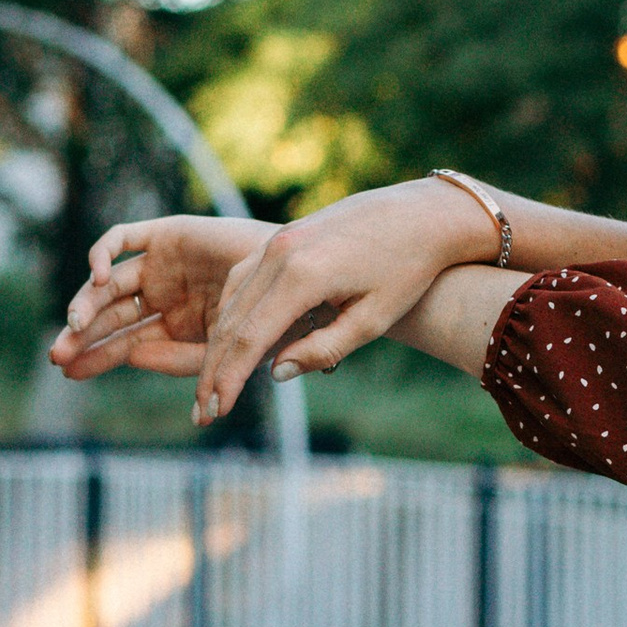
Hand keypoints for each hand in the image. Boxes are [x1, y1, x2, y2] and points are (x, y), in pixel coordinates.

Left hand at [51, 214, 272, 379]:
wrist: (298, 274)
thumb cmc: (272, 318)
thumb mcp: (218, 350)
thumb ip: (177, 360)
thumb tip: (132, 357)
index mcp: (177, 325)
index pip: (125, 343)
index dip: (97, 356)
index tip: (70, 372)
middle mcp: (165, 294)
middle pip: (111, 315)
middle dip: (82, 334)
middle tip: (58, 354)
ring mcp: (163, 262)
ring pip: (109, 281)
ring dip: (87, 301)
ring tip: (76, 323)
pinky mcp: (166, 232)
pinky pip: (123, 238)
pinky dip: (102, 253)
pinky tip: (98, 278)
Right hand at [193, 178, 503, 423]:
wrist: (421, 214)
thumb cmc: (406, 269)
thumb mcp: (372, 319)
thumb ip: (322, 349)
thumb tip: (275, 373)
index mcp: (303, 275)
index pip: (249, 338)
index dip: (228, 379)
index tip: (217, 412)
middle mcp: (279, 253)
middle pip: (231, 322)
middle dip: (214, 370)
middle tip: (204, 412)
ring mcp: (276, 241)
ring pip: (231, 300)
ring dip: (218, 345)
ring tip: (214, 385)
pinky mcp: (280, 237)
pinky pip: (242, 280)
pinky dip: (232, 315)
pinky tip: (232, 344)